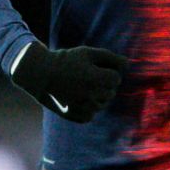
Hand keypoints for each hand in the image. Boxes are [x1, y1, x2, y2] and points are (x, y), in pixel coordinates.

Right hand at [11, 42, 127, 122]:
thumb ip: (110, 57)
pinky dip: (87, 107)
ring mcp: (83, 107)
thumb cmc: (67, 60)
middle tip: (86, 77)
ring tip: (81, 87)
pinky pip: (91, 114)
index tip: (94, 68)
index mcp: (96, 78)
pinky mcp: (76, 116)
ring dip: (96, 96)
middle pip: (111, 92)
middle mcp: (91, 95)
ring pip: (102, 104)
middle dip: (103, 84)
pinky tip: (76, 97)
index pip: (116, 78)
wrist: (41, 74)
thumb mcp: (88, 53)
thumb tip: (127, 63)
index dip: (107, 71)